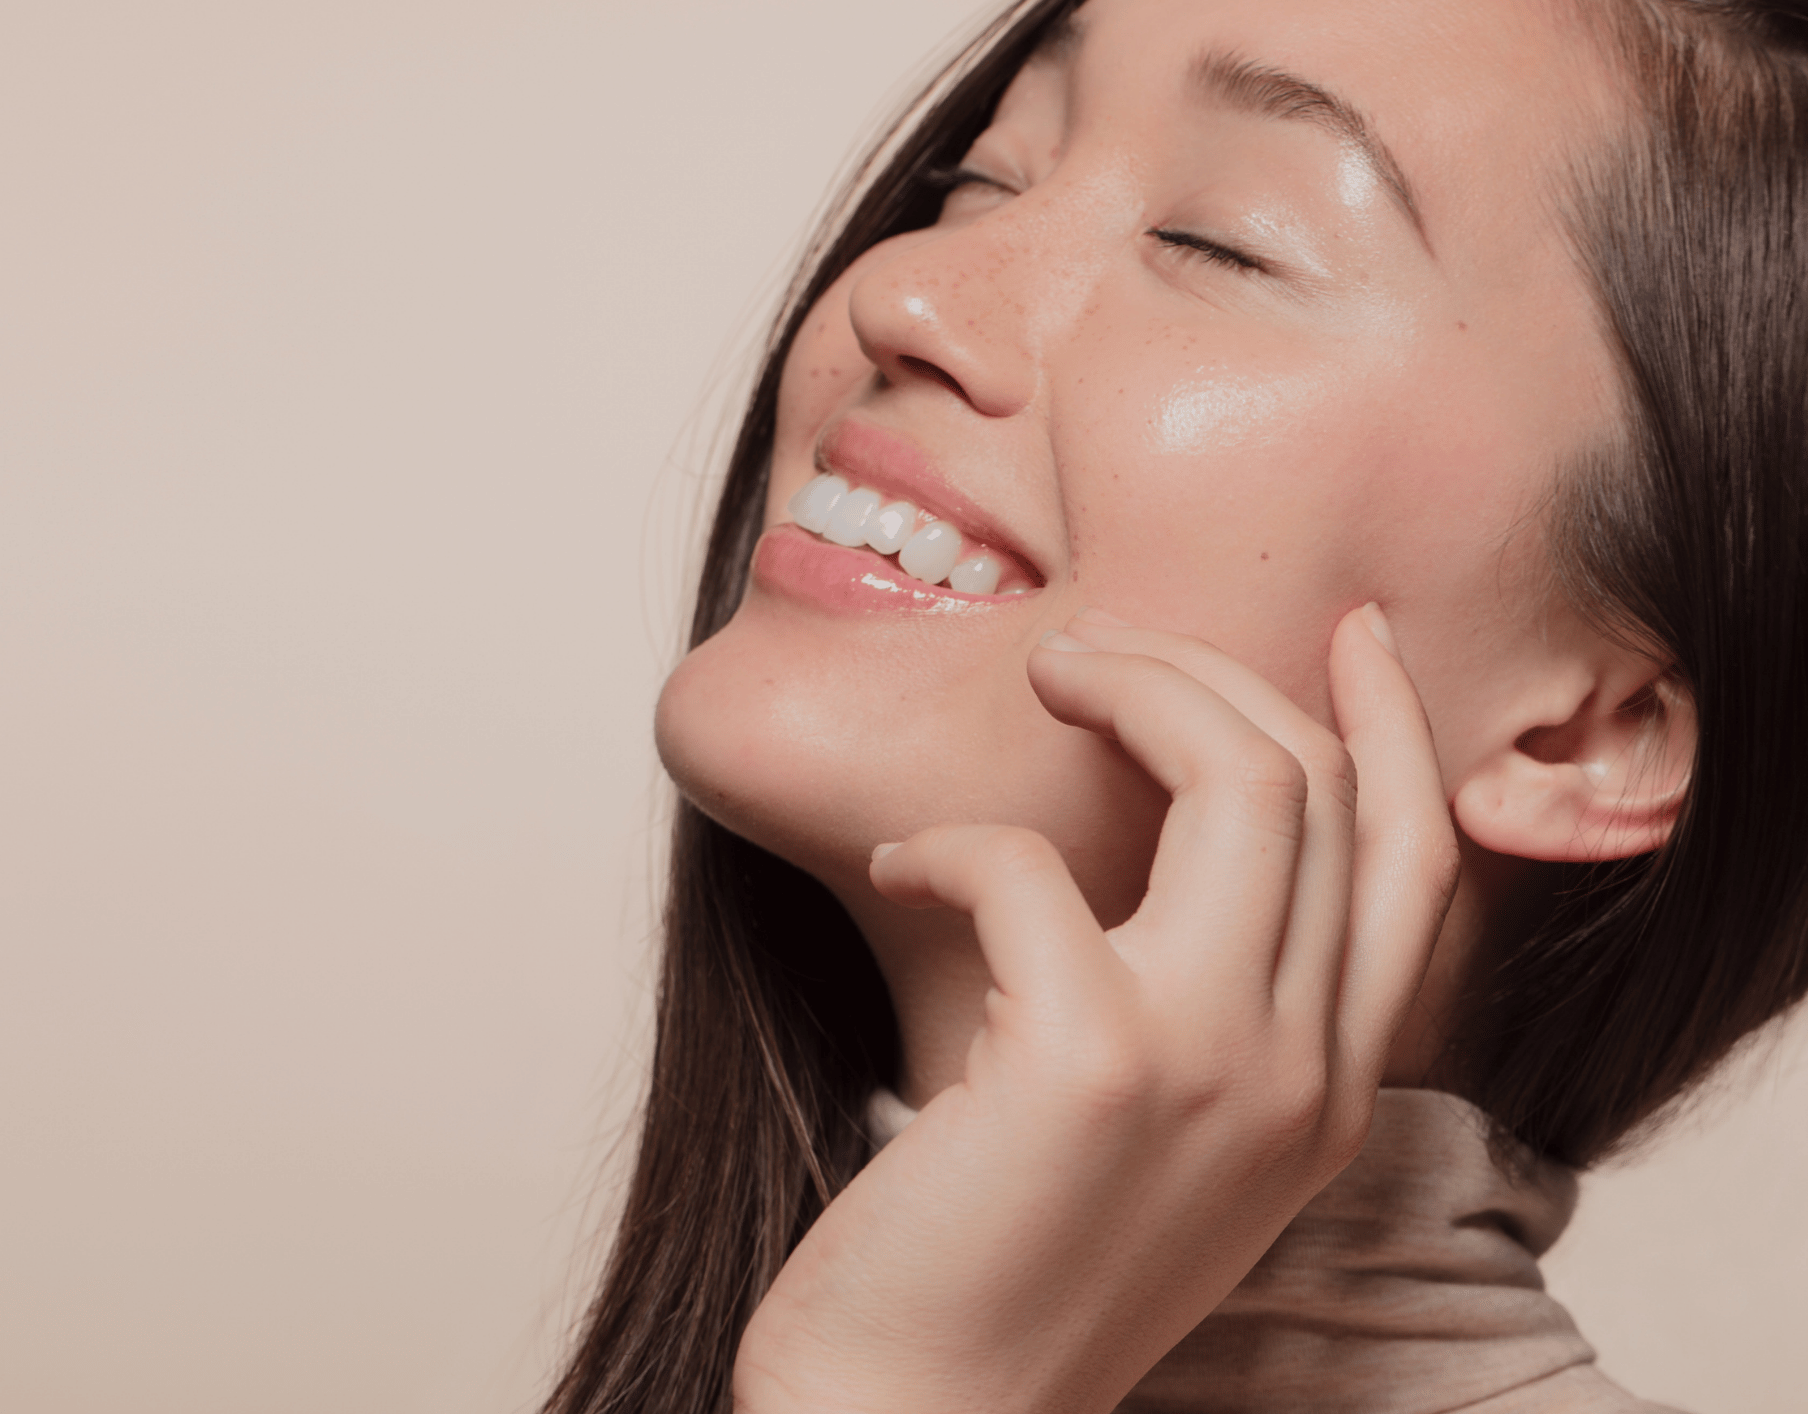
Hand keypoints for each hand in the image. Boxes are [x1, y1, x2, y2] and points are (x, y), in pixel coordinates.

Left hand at [731, 605, 1459, 1413]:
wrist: (922, 1413)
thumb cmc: (1011, 1259)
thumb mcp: (1167, 1137)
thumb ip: (1211, 1008)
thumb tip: (1162, 837)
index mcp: (1333, 1093)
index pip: (1422, 864)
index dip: (1399, 726)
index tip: (1351, 632)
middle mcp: (1303, 1076)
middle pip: (1328, 789)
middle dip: (1218, 674)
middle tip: (1106, 644)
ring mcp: (1211, 1065)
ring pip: (1242, 781)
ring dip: (1129, 689)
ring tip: (1046, 680)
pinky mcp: (1086, 1060)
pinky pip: (1028, 864)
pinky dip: (947, 843)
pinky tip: (897, 871)